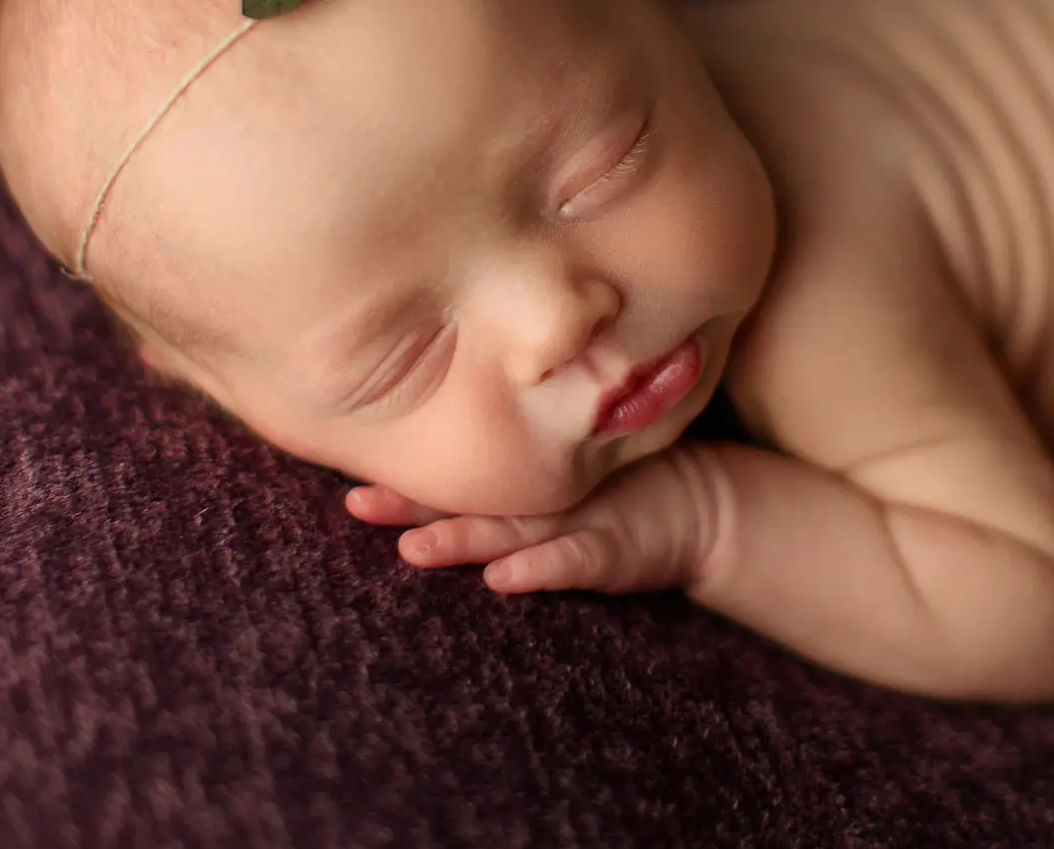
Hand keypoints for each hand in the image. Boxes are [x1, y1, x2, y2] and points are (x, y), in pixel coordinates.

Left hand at [344, 448, 720, 595]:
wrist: (705, 505)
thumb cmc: (623, 490)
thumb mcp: (562, 485)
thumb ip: (510, 479)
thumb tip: (430, 473)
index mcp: (525, 486)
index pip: (456, 483)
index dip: (406, 483)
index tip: (348, 481)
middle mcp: (543, 499)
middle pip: (469, 502)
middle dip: (413, 505)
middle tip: (357, 504)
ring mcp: (579, 520)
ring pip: (511, 530)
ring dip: (463, 539)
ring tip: (414, 548)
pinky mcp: (615, 549)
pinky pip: (572, 561)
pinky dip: (539, 569)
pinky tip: (502, 580)